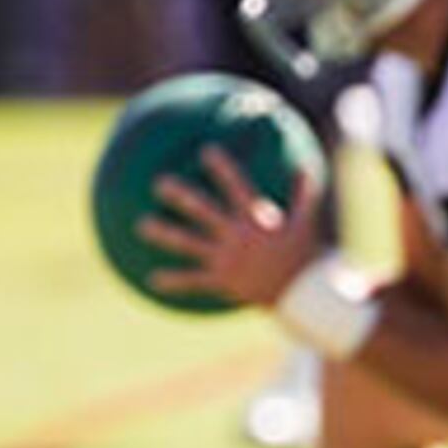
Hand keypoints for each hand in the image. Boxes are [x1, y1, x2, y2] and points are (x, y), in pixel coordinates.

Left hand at [135, 142, 324, 309]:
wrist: (305, 295)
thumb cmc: (306, 256)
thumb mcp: (305, 223)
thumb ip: (303, 195)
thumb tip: (306, 167)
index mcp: (256, 220)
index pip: (237, 187)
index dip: (222, 168)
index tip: (206, 151)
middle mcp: (237, 236)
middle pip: (202, 211)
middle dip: (180, 196)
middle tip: (159, 184)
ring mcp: (227, 259)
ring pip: (188, 243)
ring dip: (164, 234)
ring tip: (141, 226)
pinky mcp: (223, 280)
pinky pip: (194, 281)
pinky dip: (174, 282)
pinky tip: (153, 281)